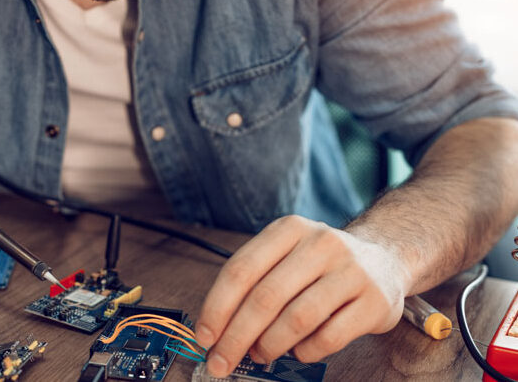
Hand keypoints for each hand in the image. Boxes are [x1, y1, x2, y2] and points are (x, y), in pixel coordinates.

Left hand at [194, 215, 408, 376]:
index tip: (204, 336)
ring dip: (270, 345)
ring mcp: (351, 271)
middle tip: (222, 360)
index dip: (217, 307)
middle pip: (266, 297)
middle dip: (237, 336)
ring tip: (260, 355)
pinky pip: (329, 337)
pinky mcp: (375, 302)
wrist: (385, 259)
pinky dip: (305, 351)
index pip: (241, 269)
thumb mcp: (287, 255)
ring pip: (297, 318)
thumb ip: (254, 283)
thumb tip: (216, 328)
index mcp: (289, 229)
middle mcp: (321, 244)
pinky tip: (297, 351)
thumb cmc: (321, 264)